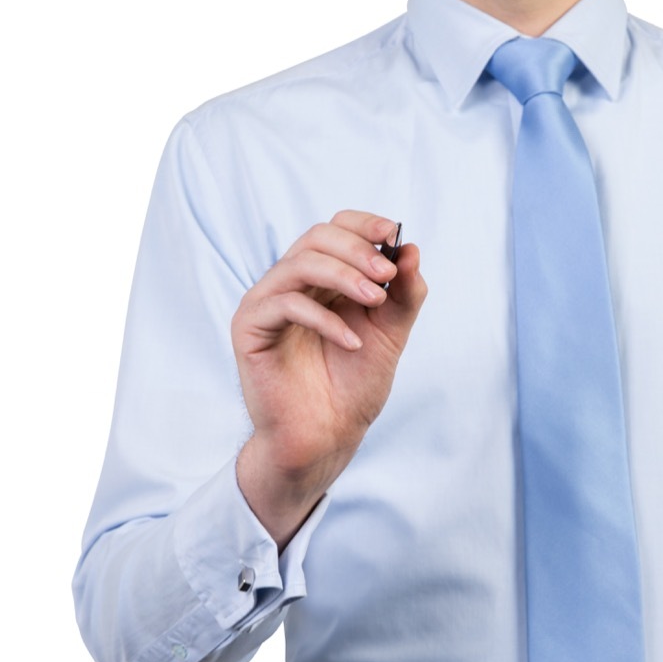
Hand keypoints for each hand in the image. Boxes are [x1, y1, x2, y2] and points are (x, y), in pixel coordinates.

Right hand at [231, 211, 427, 545]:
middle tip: (387, 275)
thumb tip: (412, 250)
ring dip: (344, 276)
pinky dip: (326, 319)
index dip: (364, 225)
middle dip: (357, 250)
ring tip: (376, 302)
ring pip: (300, 263)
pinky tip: (352, 342)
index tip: (394, 234)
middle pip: (317, 237)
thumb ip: (404, 294)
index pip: (337, 229)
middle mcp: (291, 283)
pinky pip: (286, 304)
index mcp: (322, 279)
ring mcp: (267, 303)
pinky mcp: (250, 328)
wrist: (327, 436)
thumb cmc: (353, 385)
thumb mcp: (390, 334)